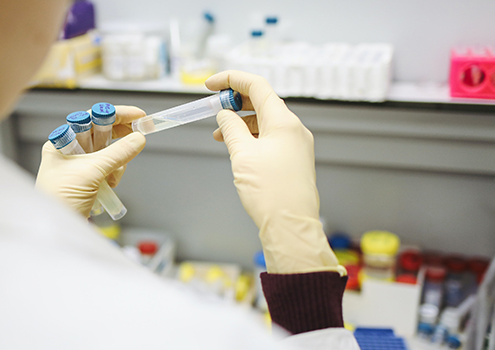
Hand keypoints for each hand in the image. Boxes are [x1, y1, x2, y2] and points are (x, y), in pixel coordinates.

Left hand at [35, 106, 145, 217]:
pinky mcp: (88, 181)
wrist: (55, 231)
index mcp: (62, 142)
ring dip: (117, 162)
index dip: (116, 115)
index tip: (138, 115)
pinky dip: (114, 174)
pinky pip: (108, 169)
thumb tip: (137, 139)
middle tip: (139, 136)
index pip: (92, 118)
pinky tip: (110, 185)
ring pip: (109, 153)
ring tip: (113, 177)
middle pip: (102, 134)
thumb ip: (117, 153)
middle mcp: (69, 152)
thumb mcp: (91, 172)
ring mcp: (79, 167)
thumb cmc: (59, 199)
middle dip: (120, 138)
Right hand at [207, 71, 342, 274]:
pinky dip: (251, 137)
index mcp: (284, 122)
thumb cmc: (270, 193)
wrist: (290, 227)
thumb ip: (231, 128)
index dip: (231, 80)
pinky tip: (237, 147)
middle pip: (262, 102)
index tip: (210, 85)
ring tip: (219, 133)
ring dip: (241, 121)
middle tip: (212, 108)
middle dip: (235, 102)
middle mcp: (294, 129)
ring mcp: (296, 145)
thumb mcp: (242, 155)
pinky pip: (270, 138)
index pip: (257, 86)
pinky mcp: (294, 160)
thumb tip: (224, 115)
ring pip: (265, 121)